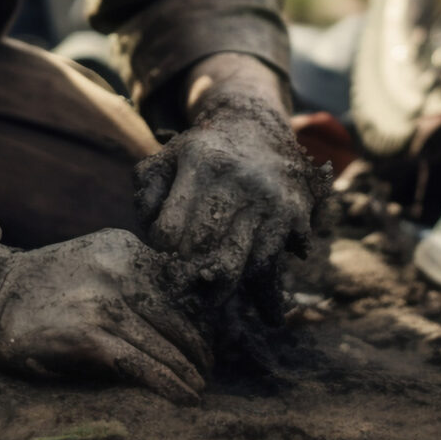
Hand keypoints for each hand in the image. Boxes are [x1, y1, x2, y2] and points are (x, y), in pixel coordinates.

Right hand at [0, 154, 207, 401]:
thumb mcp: (93, 264)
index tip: (203, 343)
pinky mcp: (91, 334)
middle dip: (196, 349)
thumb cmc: (41, 289)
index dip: (195, 320)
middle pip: (177, 317)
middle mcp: (121, 268)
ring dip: (187, 372)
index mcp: (125, 248)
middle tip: (206, 372)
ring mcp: (106, 301)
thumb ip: (132, 281)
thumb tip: (179, 325)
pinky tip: (183, 397)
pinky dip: (168, 384)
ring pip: (164, 344)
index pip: (178, 288)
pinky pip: (142, 364)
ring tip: (198, 390)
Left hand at [134, 66, 328, 294]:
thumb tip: (148, 231)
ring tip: (207, 302)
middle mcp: (238, 180)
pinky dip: (264, 291)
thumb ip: (147, 191)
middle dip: (188, 277)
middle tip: (180, 292)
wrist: (258, 127)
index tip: (160, 261)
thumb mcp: (166, 157)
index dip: (161, 254)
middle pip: (205, 249)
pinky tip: (263, 312)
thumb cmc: (202, 152)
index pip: (170, 230)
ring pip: (241, 262)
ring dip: (221, 290)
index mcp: (201, 162)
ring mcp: (269, 200)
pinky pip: (272, 264)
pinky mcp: (293, 216)